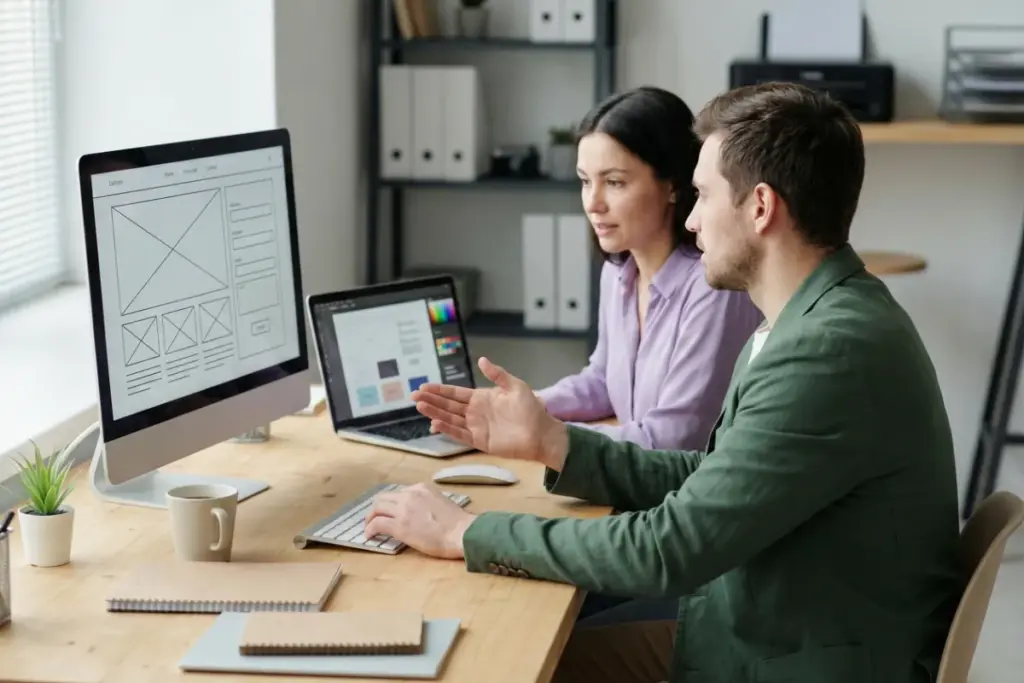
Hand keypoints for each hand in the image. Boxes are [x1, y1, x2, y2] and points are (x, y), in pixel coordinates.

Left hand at [363, 483, 474, 559]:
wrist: (461, 532)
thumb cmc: (457, 523)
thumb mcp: (440, 502)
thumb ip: (427, 503)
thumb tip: (419, 513)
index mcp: (421, 488)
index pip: (399, 493)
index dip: (391, 503)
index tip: (390, 512)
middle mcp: (410, 495)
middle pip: (384, 497)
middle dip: (376, 508)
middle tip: (373, 518)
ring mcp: (403, 509)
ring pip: (377, 508)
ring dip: (370, 517)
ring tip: (368, 527)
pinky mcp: (399, 526)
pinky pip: (377, 524)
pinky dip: (370, 529)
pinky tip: (369, 536)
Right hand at [411, 357, 567, 468]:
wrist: (541, 432)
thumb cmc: (530, 409)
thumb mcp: (515, 386)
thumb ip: (498, 375)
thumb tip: (481, 360)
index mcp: (482, 398)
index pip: (456, 393)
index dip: (440, 390)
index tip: (424, 386)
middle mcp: (475, 412)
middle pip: (448, 406)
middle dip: (431, 400)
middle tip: (414, 395)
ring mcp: (476, 427)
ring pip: (450, 419)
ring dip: (435, 413)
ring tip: (420, 406)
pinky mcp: (480, 441)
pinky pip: (460, 434)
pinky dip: (448, 429)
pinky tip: (435, 423)